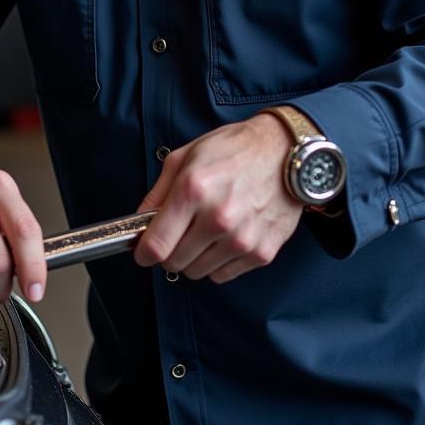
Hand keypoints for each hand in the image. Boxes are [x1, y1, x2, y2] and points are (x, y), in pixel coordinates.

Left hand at [133, 114, 300, 283]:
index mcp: (194, 190)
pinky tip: (226, 237)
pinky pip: (224, 275)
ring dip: (195, 257)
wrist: (285, 152)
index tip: (144, 251)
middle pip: (175, 263)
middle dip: (170, 252)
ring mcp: (241, 239)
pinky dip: (219, 262)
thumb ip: (158, 192)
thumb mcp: (186, 156)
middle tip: (179, 233)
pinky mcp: (261, 253)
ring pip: (198, 273)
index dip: (144, 252)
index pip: (156, 245)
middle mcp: (217, 219)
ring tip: (206, 231)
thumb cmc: (235, 149)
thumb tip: (140, 220)